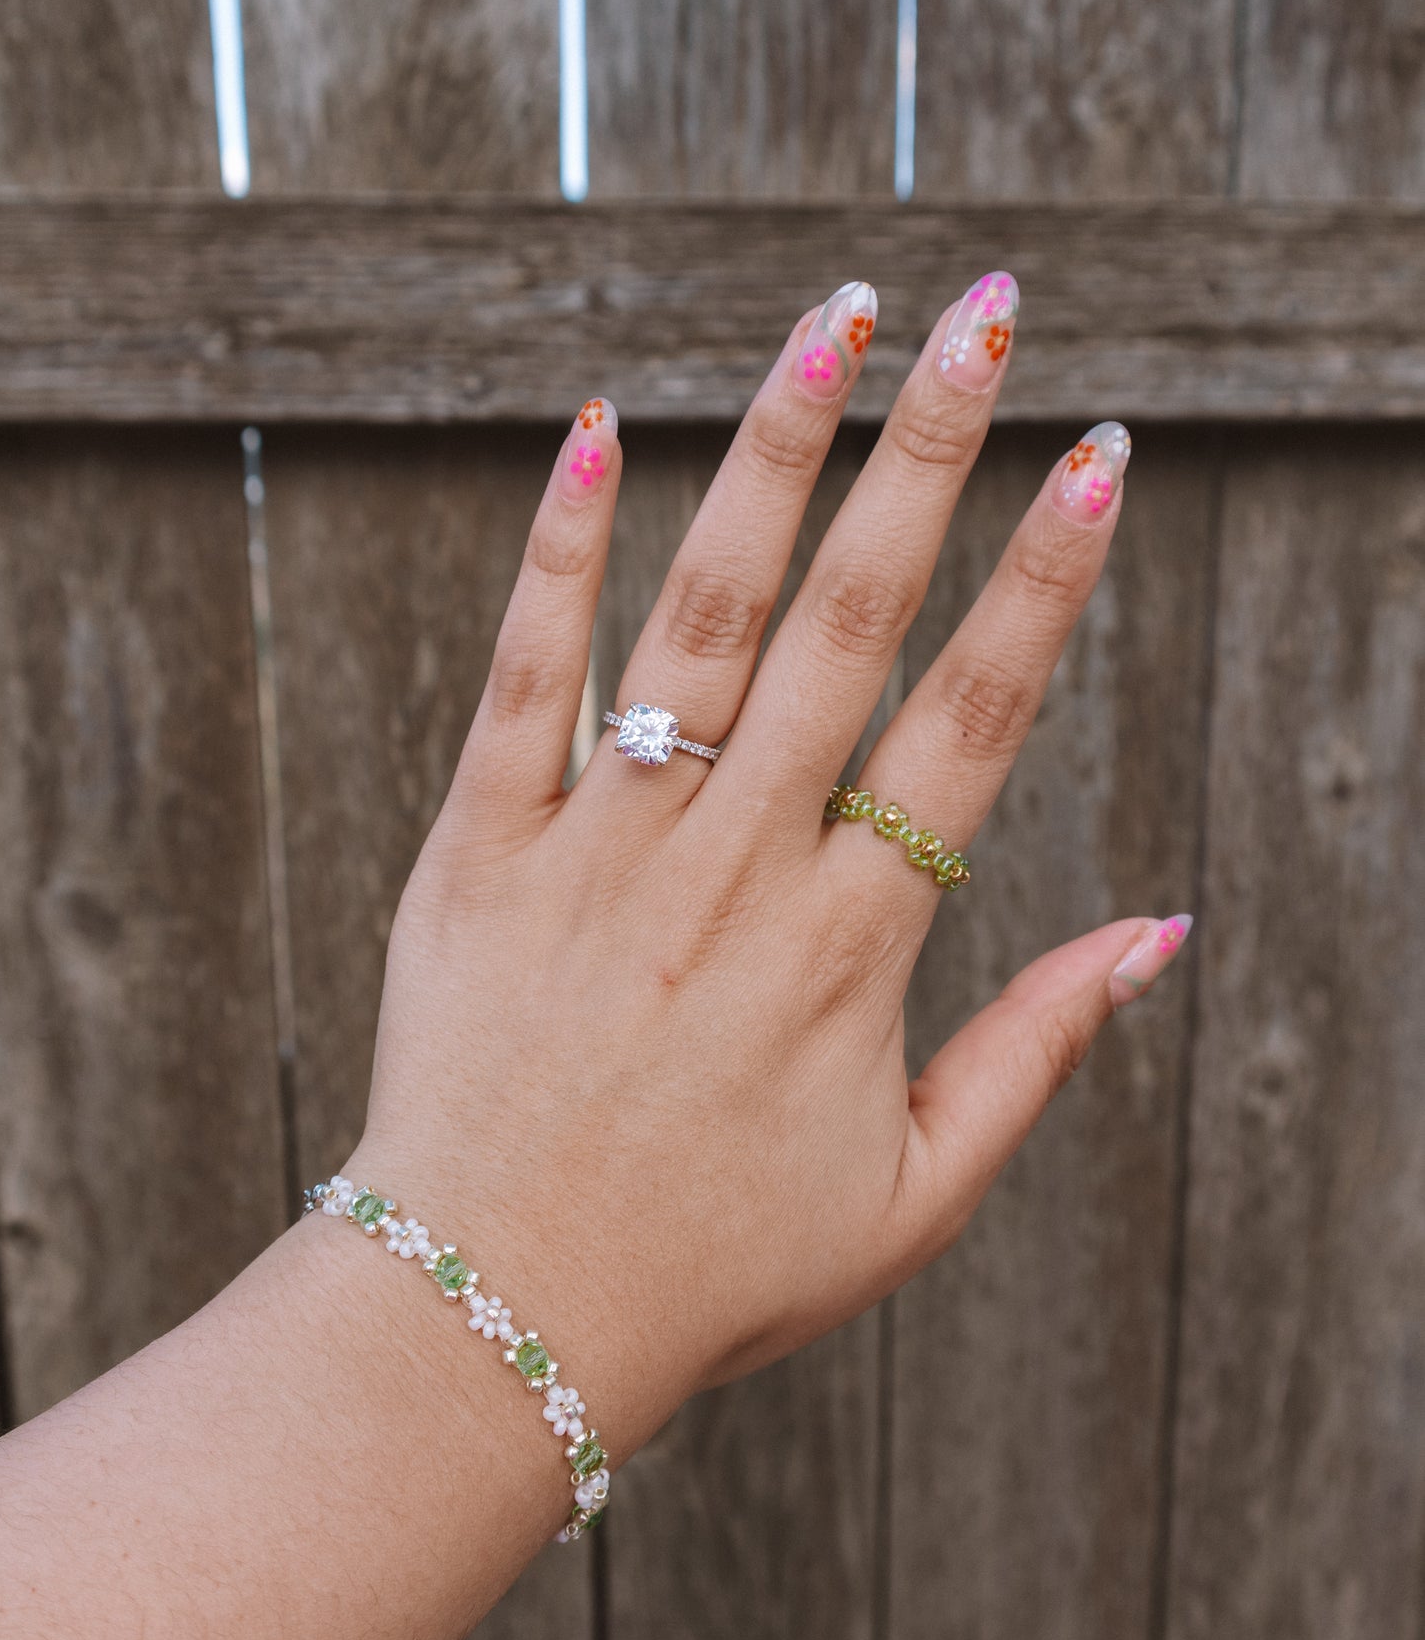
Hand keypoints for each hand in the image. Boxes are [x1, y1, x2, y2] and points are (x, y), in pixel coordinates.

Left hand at [345, 274, 1189, 1463]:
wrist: (488, 1324)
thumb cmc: (710, 1272)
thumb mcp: (909, 1197)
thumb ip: (1034, 1053)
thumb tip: (1161, 928)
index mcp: (848, 952)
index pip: (973, 727)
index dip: (1045, 583)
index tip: (1098, 456)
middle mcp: (732, 875)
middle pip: (854, 630)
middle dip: (929, 456)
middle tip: (984, 315)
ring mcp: (598, 853)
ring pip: (702, 621)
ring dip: (773, 460)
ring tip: (832, 321)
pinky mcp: (476, 856)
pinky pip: (523, 681)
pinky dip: (559, 555)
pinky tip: (596, 427)